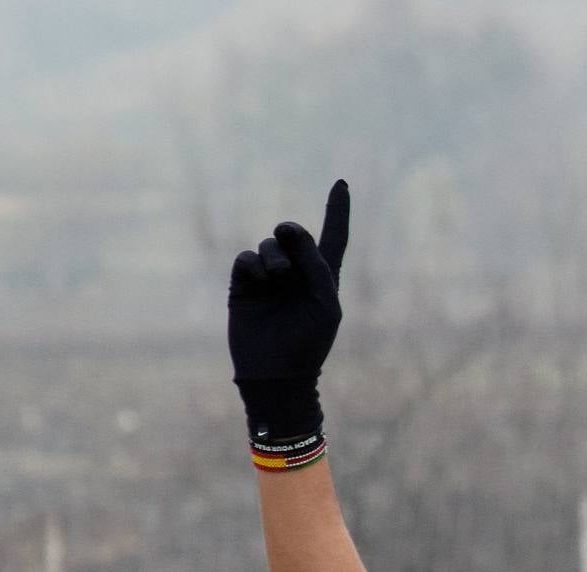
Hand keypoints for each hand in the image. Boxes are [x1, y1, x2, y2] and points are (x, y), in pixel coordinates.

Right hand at [228, 180, 350, 440]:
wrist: (277, 373)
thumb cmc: (309, 343)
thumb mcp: (325, 303)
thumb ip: (316, 264)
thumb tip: (290, 230)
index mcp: (324, 278)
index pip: (333, 238)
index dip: (337, 211)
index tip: (342, 183)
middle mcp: (297, 273)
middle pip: (294, 235)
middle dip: (292, 234)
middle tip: (289, 236)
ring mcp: (269, 278)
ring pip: (269, 245)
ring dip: (275, 256)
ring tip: (278, 278)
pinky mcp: (244, 284)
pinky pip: (247, 257)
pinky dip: (253, 263)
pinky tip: (259, 280)